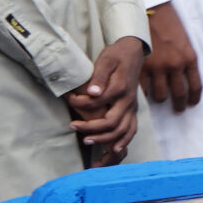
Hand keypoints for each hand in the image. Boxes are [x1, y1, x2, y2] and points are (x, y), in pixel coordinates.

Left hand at [65, 36, 146, 166]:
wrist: (133, 53)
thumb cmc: (117, 56)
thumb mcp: (106, 60)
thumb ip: (99, 76)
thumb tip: (91, 93)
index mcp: (121, 88)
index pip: (99, 102)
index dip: (81, 104)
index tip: (69, 99)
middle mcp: (128, 101)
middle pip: (112, 122)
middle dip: (91, 128)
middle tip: (72, 126)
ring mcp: (132, 107)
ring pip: (122, 130)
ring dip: (105, 139)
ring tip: (87, 140)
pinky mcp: (133, 110)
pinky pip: (131, 130)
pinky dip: (123, 141)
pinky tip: (113, 149)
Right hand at [142, 2, 202, 114]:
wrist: (151, 11)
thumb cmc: (170, 24)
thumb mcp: (185, 41)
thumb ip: (186, 59)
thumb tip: (186, 77)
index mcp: (189, 58)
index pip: (195, 86)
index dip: (194, 98)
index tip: (192, 104)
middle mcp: (175, 65)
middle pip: (179, 94)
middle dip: (179, 104)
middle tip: (178, 109)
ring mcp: (157, 67)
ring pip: (160, 95)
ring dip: (160, 99)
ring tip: (160, 99)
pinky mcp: (142, 66)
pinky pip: (144, 88)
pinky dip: (145, 93)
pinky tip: (145, 94)